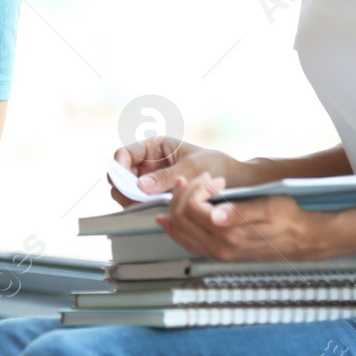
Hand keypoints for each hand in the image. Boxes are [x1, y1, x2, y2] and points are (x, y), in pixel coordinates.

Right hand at [111, 138, 238, 207]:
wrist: (237, 182)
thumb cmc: (217, 165)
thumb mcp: (192, 166)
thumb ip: (166, 176)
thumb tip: (140, 186)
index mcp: (155, 147)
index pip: (124, 154)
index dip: (119, 166)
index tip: (124, 181)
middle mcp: (150, 163)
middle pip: (122, 176)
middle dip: (125, 187)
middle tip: (134, 199)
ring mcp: (153, 181)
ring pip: (129, 192)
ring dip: (134, 199)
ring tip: (148, 204)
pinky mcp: (159, 197)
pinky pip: (142, 203)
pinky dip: (144, 207)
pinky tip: (155, 209)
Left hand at [157, 173, 335, 262]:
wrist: (302, 238)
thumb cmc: (288, 218)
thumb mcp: (268, 206)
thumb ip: (240, 211)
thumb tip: (216, 215)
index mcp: (230, 234)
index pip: (191, 208)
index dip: (195, 188)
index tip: (212, 178)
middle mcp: (220, 248)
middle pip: (180, 219)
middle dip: (183, 193)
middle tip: (200, 179)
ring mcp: (217, 253)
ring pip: (179, 232)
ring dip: (177, 207)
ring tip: (188, 189)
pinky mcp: (218, 254)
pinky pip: (186, 243)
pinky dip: (174, 229)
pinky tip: (168, 219)